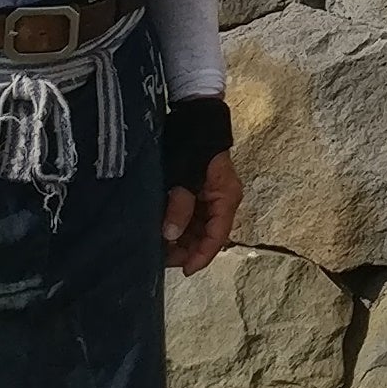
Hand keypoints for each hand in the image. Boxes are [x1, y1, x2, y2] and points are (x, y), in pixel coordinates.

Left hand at [164, 151, 241, 274]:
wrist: (194, 116)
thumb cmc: (191, 144)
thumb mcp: (183, 175)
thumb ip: (179, 206)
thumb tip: (171, 236)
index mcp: (226, 198)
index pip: (217, 236)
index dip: (201, 256)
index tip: (184, 271)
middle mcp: (223, 201)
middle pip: (208, 235)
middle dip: (188, 250)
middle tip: (162, 258)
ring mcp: (212, 197)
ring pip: (200, 229)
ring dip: (183, 240)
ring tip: (160, 248)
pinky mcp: (200, 193)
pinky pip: (193, 218)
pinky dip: (180, 227)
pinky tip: (164, 233)